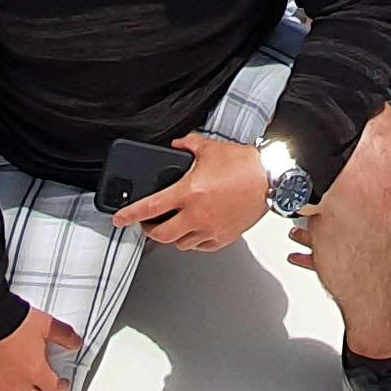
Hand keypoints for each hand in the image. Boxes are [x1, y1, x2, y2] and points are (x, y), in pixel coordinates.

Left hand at [114, 134, 268, 253]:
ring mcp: (210, 228)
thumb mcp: (210, 148)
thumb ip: (187, 144)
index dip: (130, 214)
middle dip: (149, 230)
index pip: (150, 208)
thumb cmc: (244, 165)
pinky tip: (194, 229)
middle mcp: (197, 214)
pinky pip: (200, 246)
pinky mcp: (223, 237)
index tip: (119, 218)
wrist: (271, 179)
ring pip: (180, 243)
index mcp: (189, 192)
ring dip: (172, 236)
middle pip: (161, 234)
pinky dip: (193, 240)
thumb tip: (176, 145)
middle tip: (148, 223)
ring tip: (173, 225)